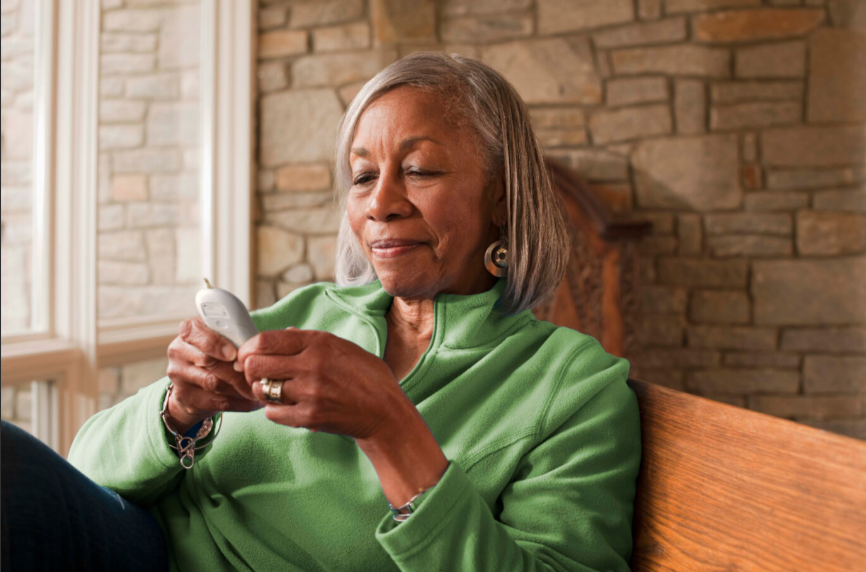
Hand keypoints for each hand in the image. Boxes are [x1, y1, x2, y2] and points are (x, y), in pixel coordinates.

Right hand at [165, 317, 263, 432]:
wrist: (195, 388)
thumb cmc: (218, 357)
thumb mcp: (223, 342)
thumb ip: (234, 340)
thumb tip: (257, 348)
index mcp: (189, 332)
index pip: (194, 331)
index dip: (215, 342)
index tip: (233, 353)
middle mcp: (179, 351)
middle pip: (207, 359)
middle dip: (235, 369)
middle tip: (256, 374)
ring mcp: (178, 375)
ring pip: (213, 382)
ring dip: (240, 387)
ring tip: (258, 388)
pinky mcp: (184, 397)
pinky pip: (216, 401)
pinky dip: (238, 402)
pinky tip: (251, 402)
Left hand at [236, 328, 413, 439]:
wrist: (386, 412)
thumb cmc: (366, 377)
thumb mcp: (343, 347)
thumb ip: (311, 340)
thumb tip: (283, 333)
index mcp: (319, 342)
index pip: (265, 340)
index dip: (248, 348)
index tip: (246, 354)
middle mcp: (311, 364)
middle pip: (255, 364)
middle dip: (249, 369)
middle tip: (255, 375)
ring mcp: (310, 392)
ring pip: (261, 389)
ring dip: (262, 391)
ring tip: (274, 391)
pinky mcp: (310, 417)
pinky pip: (272, 413)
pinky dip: (274, 410)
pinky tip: (287, 407)